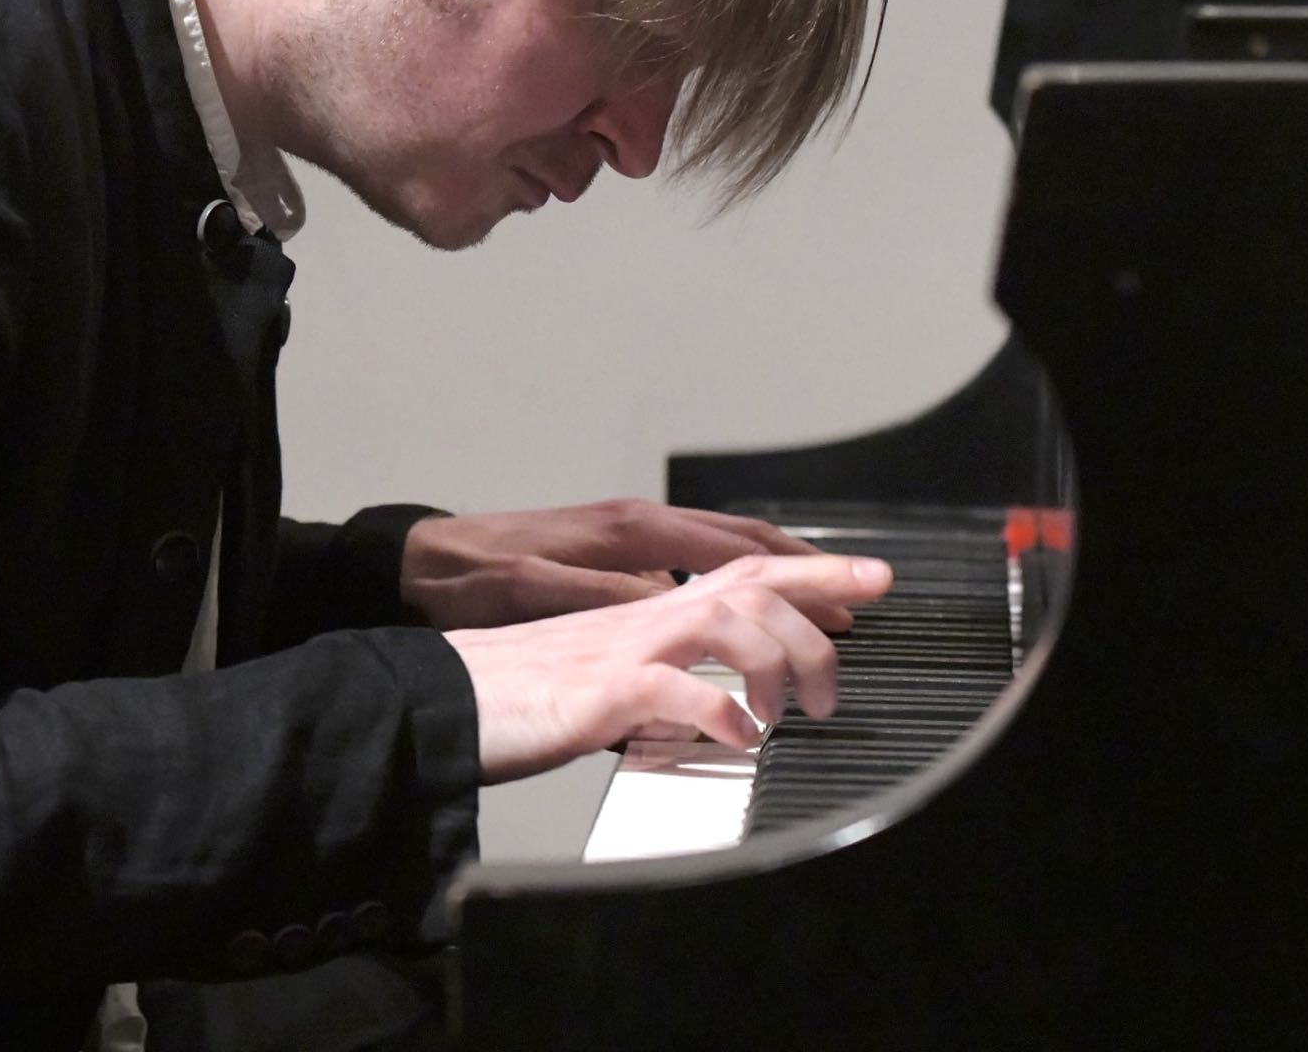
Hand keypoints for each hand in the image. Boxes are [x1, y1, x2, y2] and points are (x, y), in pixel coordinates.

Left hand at [401, 497, 849, 632]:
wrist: (417, 561)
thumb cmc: (469, 578)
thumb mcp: (534, 589)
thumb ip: (601, 596)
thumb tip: (666, 602)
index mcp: (629, 533)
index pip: (731, 549)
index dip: (791, 573)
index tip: (842, 592)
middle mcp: (636, 527)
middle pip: (738, 541)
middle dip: (800, 566)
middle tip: (855, 591)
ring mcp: (624, 537)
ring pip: (717, 549)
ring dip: (769, 573)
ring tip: (815, 599)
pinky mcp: (609, 553)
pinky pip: (690, 563)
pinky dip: (729, 580)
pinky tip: (738, 606)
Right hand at [444, 551, 893, 783]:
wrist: (436, 695)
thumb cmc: (511, 690)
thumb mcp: (598, 671)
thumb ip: (656, 672)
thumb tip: (711, 697)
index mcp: (640, 609)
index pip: (740, 569)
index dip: (811, 571)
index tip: (871, 579)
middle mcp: (638, 615)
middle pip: (748, 579)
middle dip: (819, 604)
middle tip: (852, 652)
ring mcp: (619, 648)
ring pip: (725, 619)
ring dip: (777, 660)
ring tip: (794, 710)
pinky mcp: (598, 691)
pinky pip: (676, 690)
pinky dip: (722, 712)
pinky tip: (740, 738)